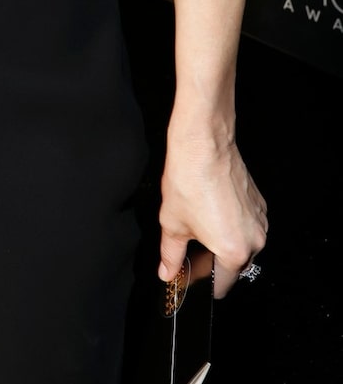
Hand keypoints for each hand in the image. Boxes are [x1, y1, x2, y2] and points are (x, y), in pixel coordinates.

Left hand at [158, 131, 266, 298]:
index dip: (204, 282)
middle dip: (214, 260)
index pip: (222, 285)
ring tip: (202, 221)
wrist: (203, 143)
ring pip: (242, 243)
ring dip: (224, 239)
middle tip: (193, 244)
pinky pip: (247, 224)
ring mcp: (260, 220)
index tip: (192, 276)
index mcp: (234, 251)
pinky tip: (213, 208)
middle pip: (235, 265)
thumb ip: (171, 255)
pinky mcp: (259, 203)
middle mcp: (254, 239)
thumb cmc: (189, 179)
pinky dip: (232, 223)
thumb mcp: (172, 223)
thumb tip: (168, 272)